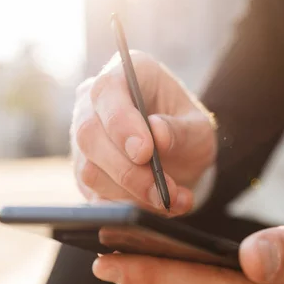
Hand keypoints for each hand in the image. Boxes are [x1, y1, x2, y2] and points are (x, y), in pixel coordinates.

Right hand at [71, 51, 216, 214]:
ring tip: (172, 202)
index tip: (144, 152)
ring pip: (89, 169)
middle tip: (162, 192)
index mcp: (126, 73)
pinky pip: (92, 194)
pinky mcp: (84, 170)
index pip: (107, 90)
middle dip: (128, 170)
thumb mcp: (199, 128)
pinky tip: (155, 210)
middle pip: (90, 134)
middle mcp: (95, 101)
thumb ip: (182, 130)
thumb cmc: (188, 131)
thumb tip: (157, 133)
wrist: (180, 157)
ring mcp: (84, 136)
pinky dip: (124, 208)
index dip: (121, 123)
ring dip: (130, 194)